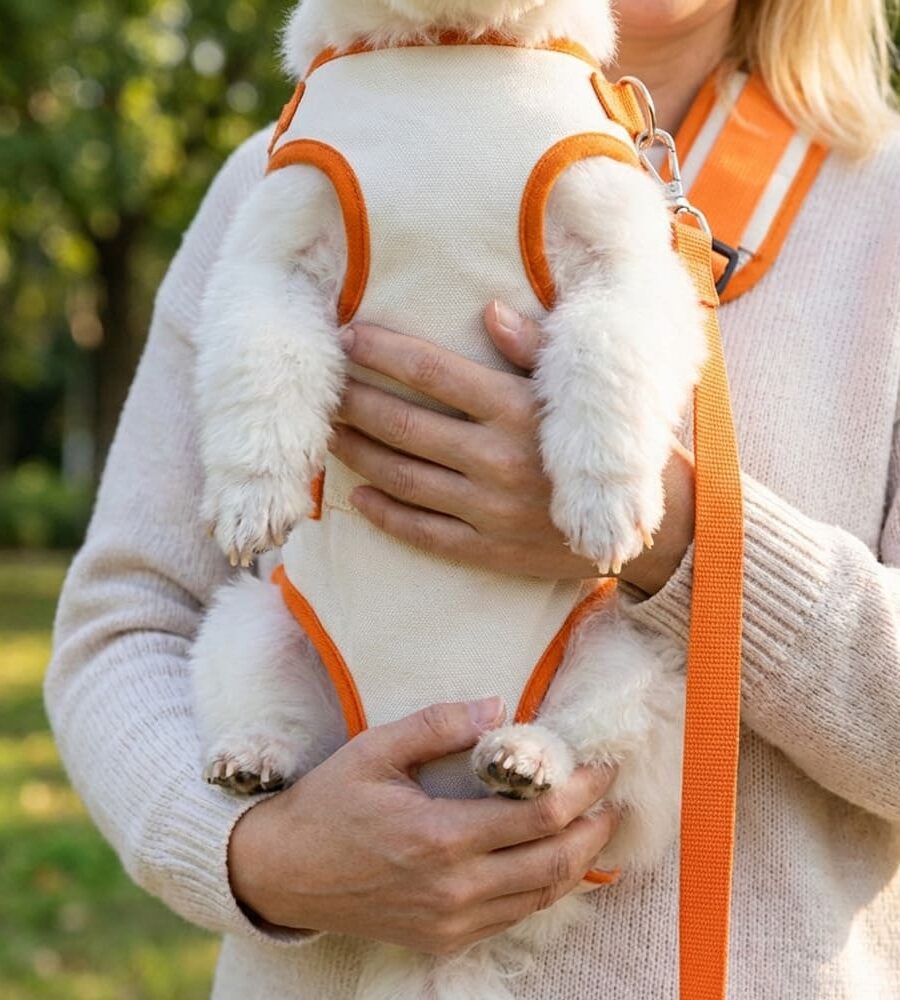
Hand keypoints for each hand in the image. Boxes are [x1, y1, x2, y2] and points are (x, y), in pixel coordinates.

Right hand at [228, 698, 617, 953]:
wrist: (284, 875)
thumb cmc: (329, 804)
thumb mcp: (375, 750)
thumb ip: (437, 725)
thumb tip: (496, 706)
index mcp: (439, 837)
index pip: (538, 818)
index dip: (581, 791)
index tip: (602, 767)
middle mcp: (453, 889)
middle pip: (553, 863)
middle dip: (595, 829)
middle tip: (614, 799)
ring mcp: (450, 921)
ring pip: (540, 897)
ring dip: (578, 862)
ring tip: (597, 828)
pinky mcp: (443, 939)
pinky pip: (513, 917)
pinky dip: (544, 889)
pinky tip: (553, 863)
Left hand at [331, 302, 695, 594]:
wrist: (654, 531)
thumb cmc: (618, 447)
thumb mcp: (585, 392)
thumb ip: (535, 350)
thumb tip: (487, 311)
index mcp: (518, 410)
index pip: (432, 372)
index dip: (382, 351)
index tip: (346, 336)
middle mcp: (497, 459)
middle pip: (403, 424)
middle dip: (354, 401)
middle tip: (324, 386)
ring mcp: (489, 510)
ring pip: (403, 477)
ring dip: (359, 453)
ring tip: (330, 434)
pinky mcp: (489, 551)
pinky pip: (422, 532)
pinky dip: (384, 514)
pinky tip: (357, 496)